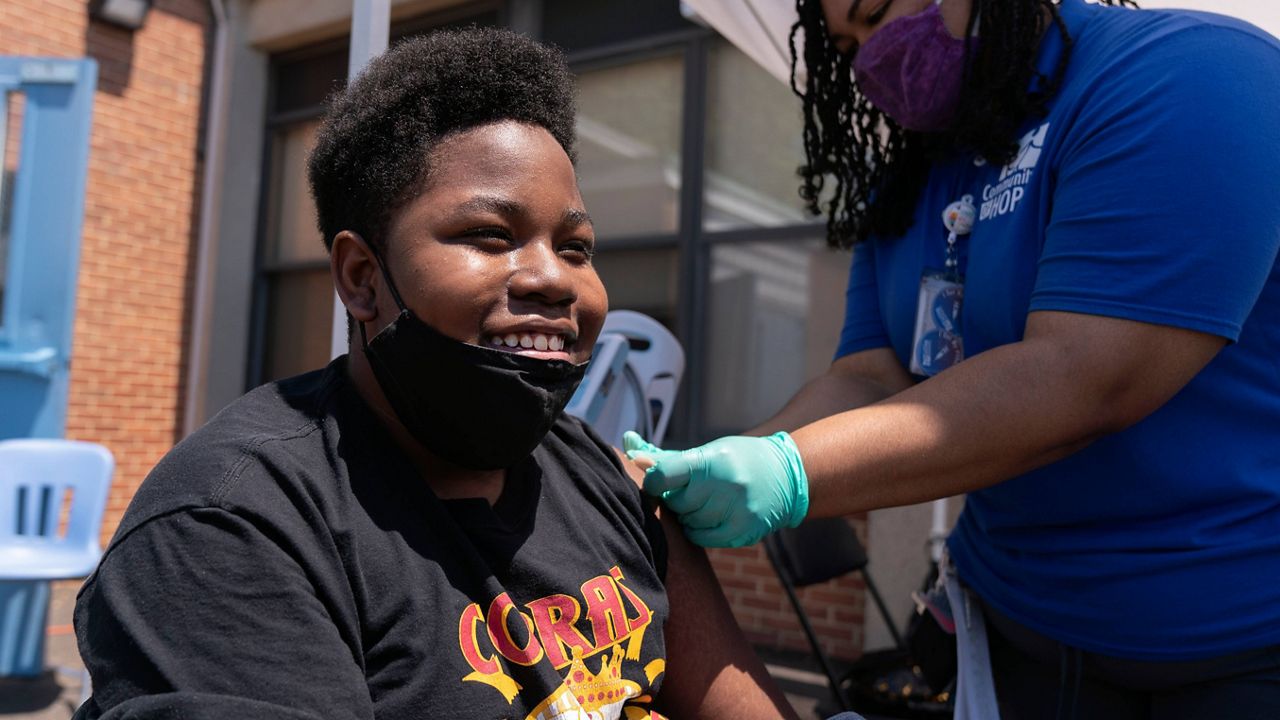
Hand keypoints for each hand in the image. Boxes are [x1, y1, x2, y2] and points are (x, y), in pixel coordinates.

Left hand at [623, 431, 808, 547]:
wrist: (785, 476)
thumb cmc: (736, 459)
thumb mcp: (705, 452)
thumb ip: (664, 457)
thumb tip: (627, 444)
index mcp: (713, 460)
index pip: (665, 475)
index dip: (654, 481)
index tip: (658, 482)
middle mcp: (726, 486)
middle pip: (676, 502)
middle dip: (675, 498)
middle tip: (689, 489)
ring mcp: (737, 511)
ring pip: (687, 522)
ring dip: (688, 515)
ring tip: (705, 501)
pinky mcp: (743, 532)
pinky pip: (701, 538)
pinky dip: (699, 529)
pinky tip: (712, 516)